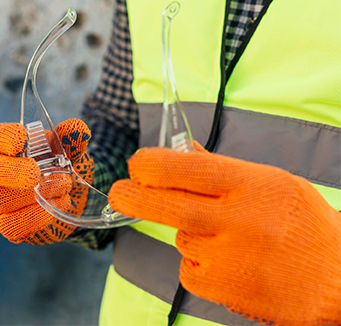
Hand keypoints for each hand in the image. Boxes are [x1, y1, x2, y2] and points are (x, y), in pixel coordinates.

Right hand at [0, 119, 93, 244]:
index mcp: (4, 147)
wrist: (67, 199)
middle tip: (35, 174)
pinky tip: (55, 206)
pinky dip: (36, 217)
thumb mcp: (68, 152)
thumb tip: (79, 129)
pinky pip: (12, 224)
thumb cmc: (59, 168)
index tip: (24, 138)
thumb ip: (72, 140)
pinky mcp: (5, 223)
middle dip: (10, 171)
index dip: (6, 138)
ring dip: (35, 195)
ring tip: (63, 187)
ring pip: (1, 199)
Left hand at [109, 146, 340, 325]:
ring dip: (190, 233)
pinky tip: (228, 263)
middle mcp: (238, 220)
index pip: (188, 168)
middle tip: (118, 192)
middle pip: (167, 205)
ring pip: (179, 237)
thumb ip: (221, 168)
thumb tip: (180, 150)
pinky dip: (198, 262)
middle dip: (133, 196)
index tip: (136, 164)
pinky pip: (187, 267)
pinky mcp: (219, 288)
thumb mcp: (270, 183)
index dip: (152, 165)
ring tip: (229, 239)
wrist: (336, 280)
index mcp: (252, 185)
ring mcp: (227, 258)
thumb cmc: (302, 224)